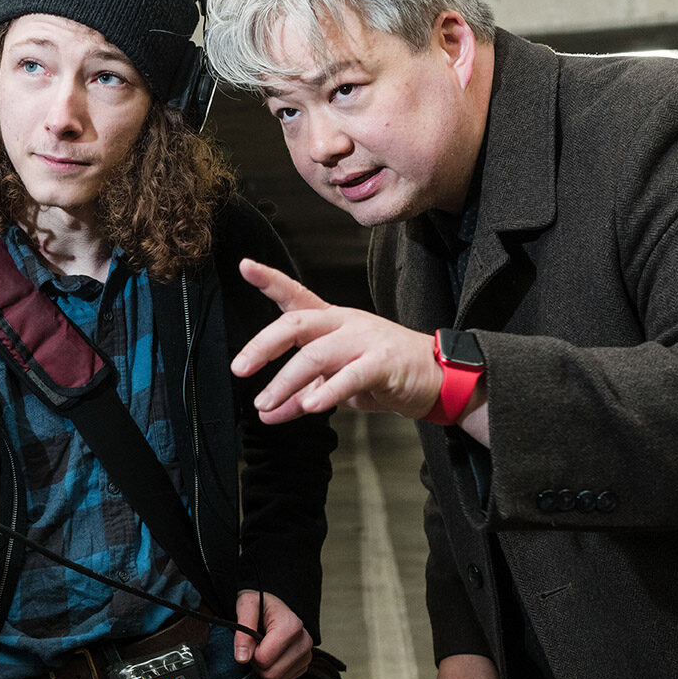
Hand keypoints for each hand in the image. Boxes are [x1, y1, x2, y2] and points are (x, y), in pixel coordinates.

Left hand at [230, 258, 440, 423]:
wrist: (437, 378)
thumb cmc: (383, 373)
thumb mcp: (334, 384)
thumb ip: (298, 396)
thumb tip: (266, 412)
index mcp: (331, 320)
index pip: (296, 295)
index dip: (270, 280)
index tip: (245, 266)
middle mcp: (345, 323)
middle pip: (296, 324)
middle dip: (262, 345)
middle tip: (240, 368)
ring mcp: (365, 339)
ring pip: (316, 355)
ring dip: (285, 381)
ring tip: (265, 403)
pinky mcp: (384, 362)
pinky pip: (351, 376)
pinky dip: (328, 391)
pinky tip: (310, 406)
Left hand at [234, 590, 313, 678]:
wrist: (273, 606)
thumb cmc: (260, 605)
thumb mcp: (246, 606)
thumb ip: (242, 632)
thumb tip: (242, 658)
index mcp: (291, 626)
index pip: (263, 659)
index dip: (251, 651)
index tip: (252, 638)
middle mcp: (304, 641)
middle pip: (271, 674)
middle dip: (256, 663)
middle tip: (255, 645)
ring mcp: (306, 655)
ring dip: (264, 668)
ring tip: (263, 648)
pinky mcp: (304, 665)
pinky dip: (273, 671)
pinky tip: (272, 654)